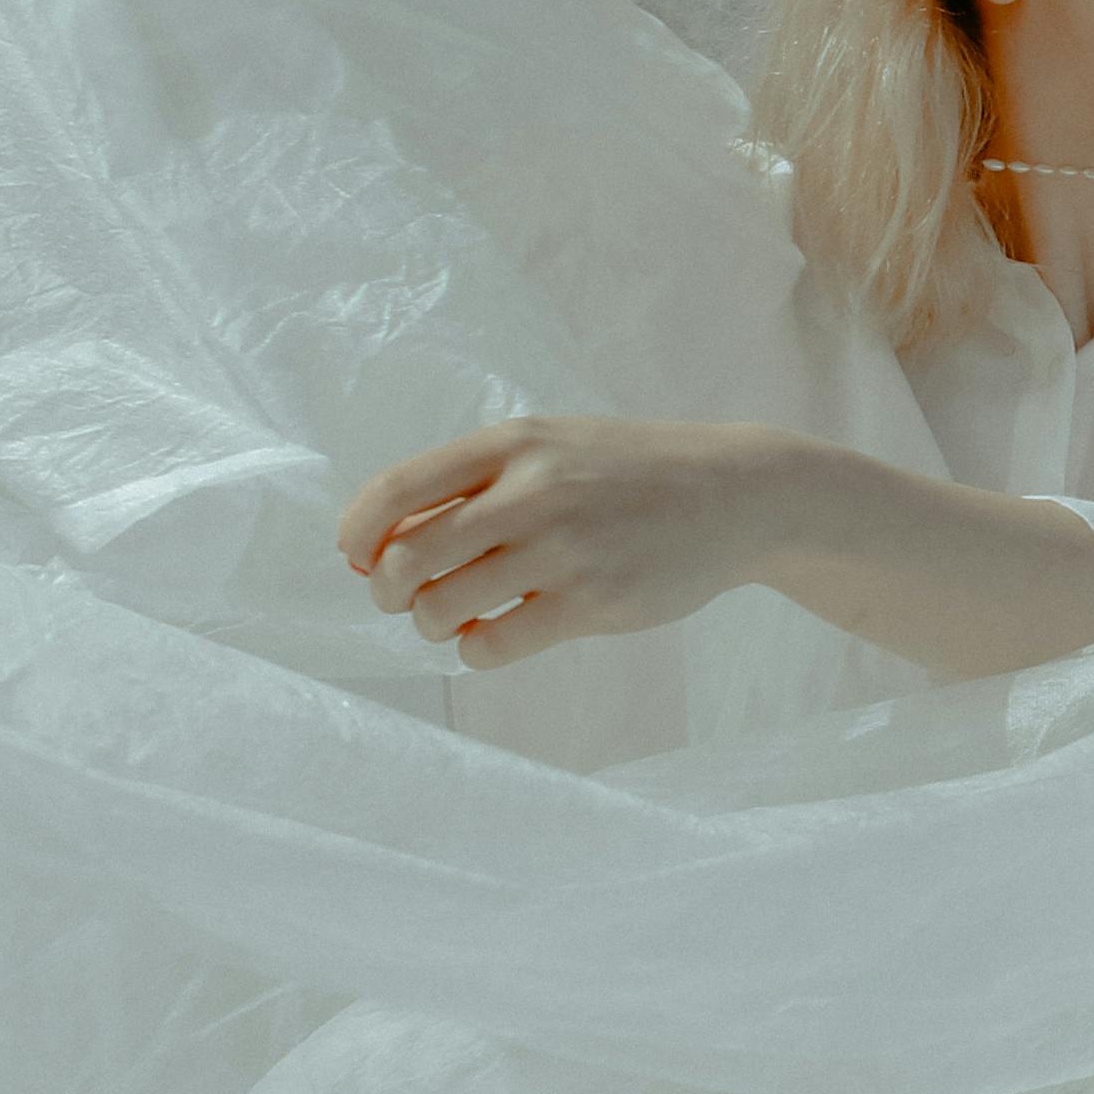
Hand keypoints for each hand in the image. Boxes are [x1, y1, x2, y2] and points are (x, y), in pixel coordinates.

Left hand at [337, 420, 790, 666]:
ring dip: (432, 624)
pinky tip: (497, 633)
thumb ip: (477, 482)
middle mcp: (534, 491)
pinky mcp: (595, 602)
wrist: (736, 493)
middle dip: (387, 591)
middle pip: (407, 559)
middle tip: (405, 598)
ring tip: (458, 617)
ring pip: (441, 609)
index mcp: (514, 442)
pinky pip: (493, 646)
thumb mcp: (554, 447)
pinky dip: (476, 650)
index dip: (356, 533)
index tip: (356, 556)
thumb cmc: (629, 471)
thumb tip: (376, 545)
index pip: (396, 491)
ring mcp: (566, 549)